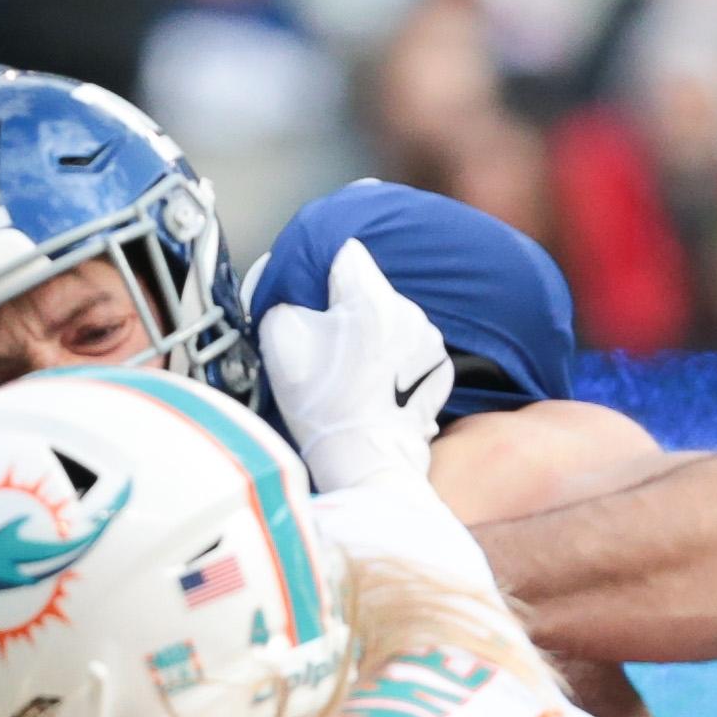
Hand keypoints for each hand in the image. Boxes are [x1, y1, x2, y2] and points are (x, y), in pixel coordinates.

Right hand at [256, 240, 452, 494]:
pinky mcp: (438, 368)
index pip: (345, 253)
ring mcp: (429, 340)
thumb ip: (281, 298)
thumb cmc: (323, 405)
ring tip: (350, 375)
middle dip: (345, 310)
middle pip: (368, 290)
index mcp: (371, 297)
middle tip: (323, 349)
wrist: (366, 462)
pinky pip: (409, 350)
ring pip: (389, 320)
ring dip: (370, 336)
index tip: (309, 301)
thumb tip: (290, 288)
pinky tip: (374, 387)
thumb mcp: (279, 341)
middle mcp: (408, 310)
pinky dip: (391, 362)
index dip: (320, 273)